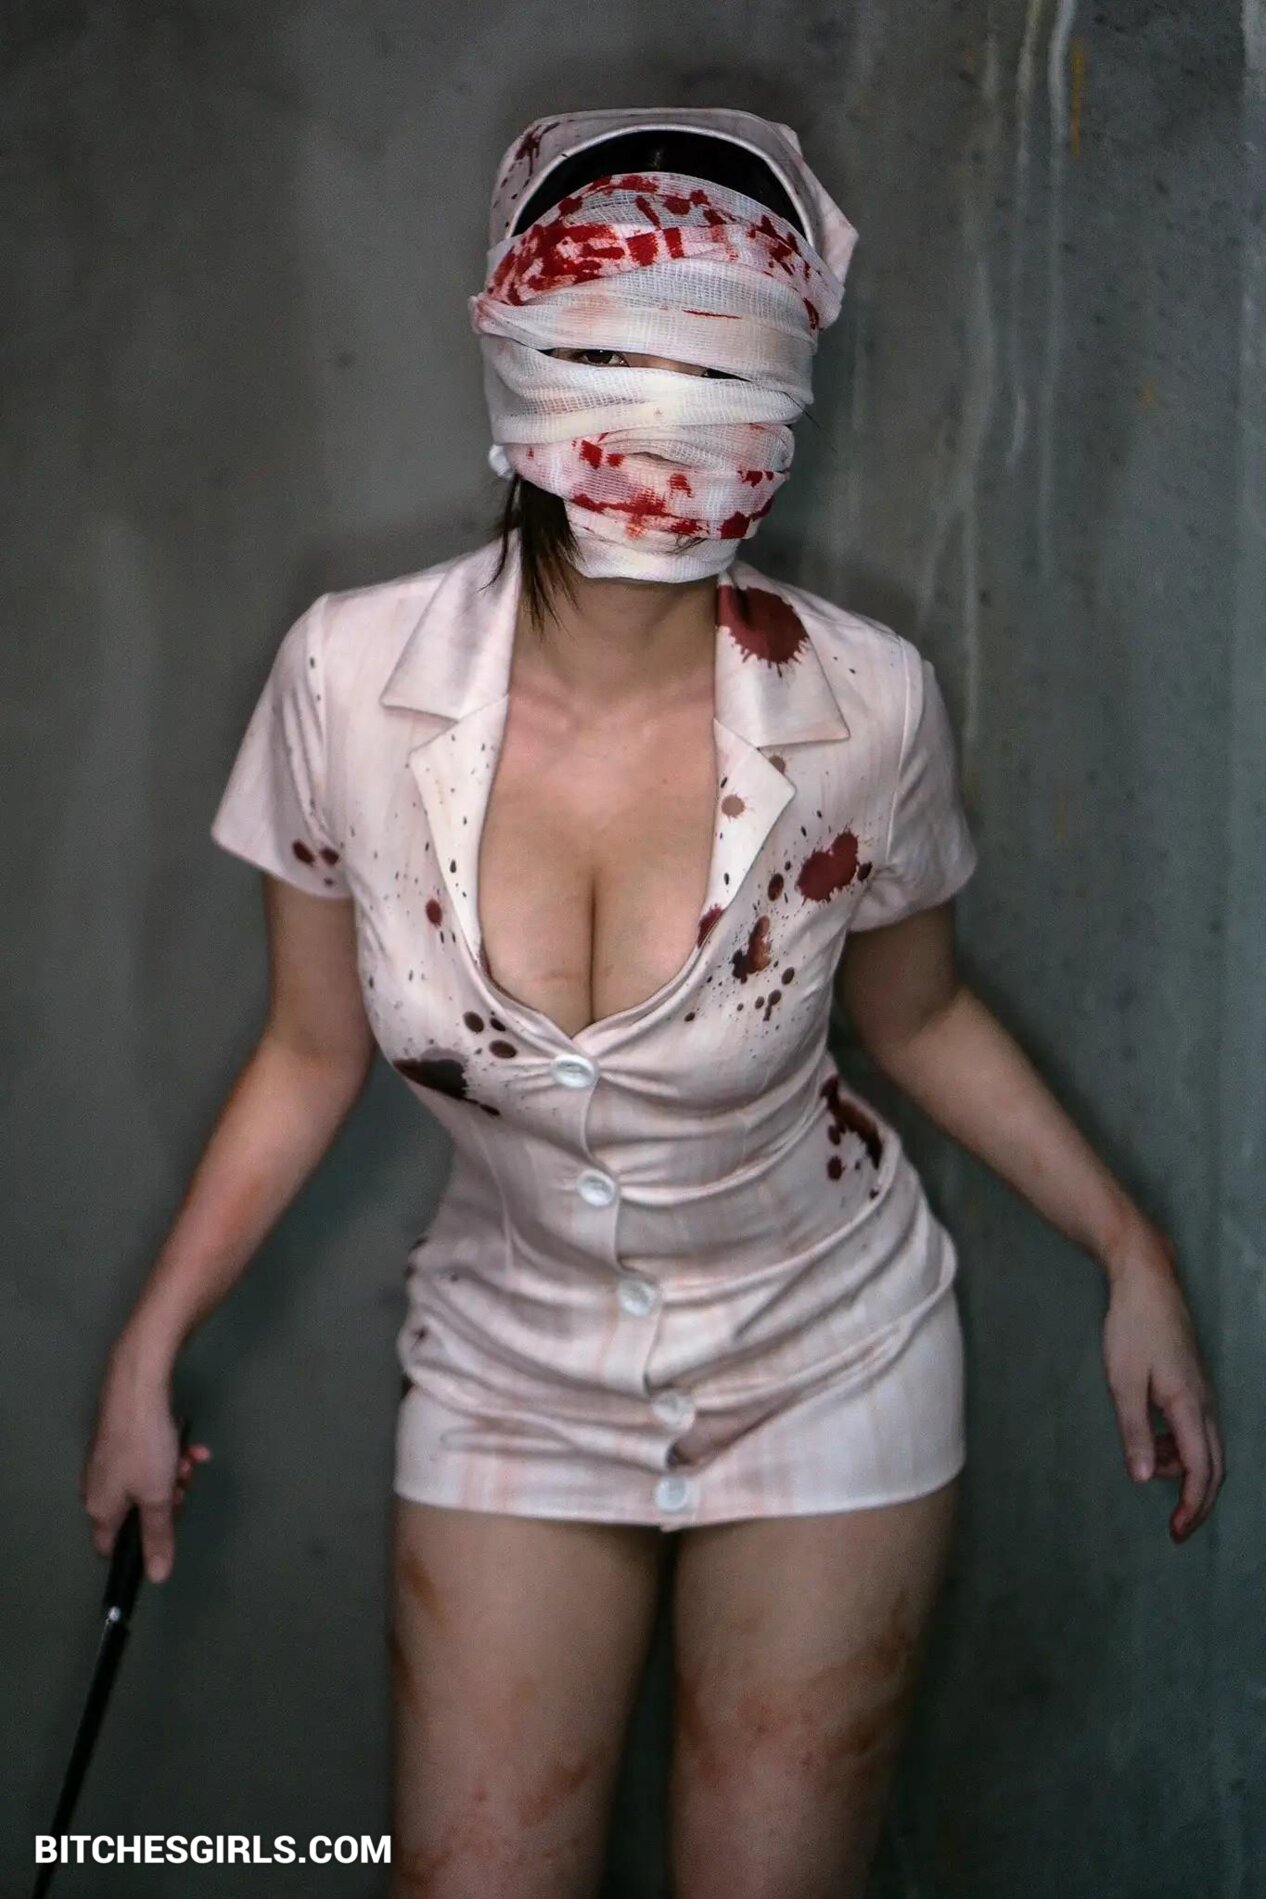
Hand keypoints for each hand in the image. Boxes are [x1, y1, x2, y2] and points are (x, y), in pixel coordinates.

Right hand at [80, 1344, 212, 1582]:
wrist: (138, 1386)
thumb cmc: (144, 1447)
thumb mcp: (157, 1497)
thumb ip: (158, 1537)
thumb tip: (157, 1576)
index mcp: (99, 1508)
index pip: (110, 1546)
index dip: (138, 1548)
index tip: (164, 1537)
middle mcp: (98, 1486)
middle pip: (137, 1511)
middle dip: (167, 1501)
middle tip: (184, 1488)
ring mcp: (109, 1460)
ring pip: (148, 1481)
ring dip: (175, 1474)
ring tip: (193, 1460)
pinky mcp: (123, 1437)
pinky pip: (148, 1457)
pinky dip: (171, 1454)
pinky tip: (194, 1446)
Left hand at [1101, 1226, 1223, 1540]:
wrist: (1147, 1281)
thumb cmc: (1131, 1328)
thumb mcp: (1123, 1382)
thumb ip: (1134, 1431)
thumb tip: (1141, 1478)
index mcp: (1188, 1405)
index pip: (1200, 1469)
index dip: (1191, 1505)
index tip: (1176, 1532)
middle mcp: (1204, 1402)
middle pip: (1213, 1466)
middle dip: (1197, 1500)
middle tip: (1176, 1528)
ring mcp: (1202, 1392)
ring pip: (1205, 1447)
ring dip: (1181, 1468)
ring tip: (1145, 1463)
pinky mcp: (1193, 1383)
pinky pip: (1195, 1428)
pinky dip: (1178, 1446)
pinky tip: (1150, 1439)